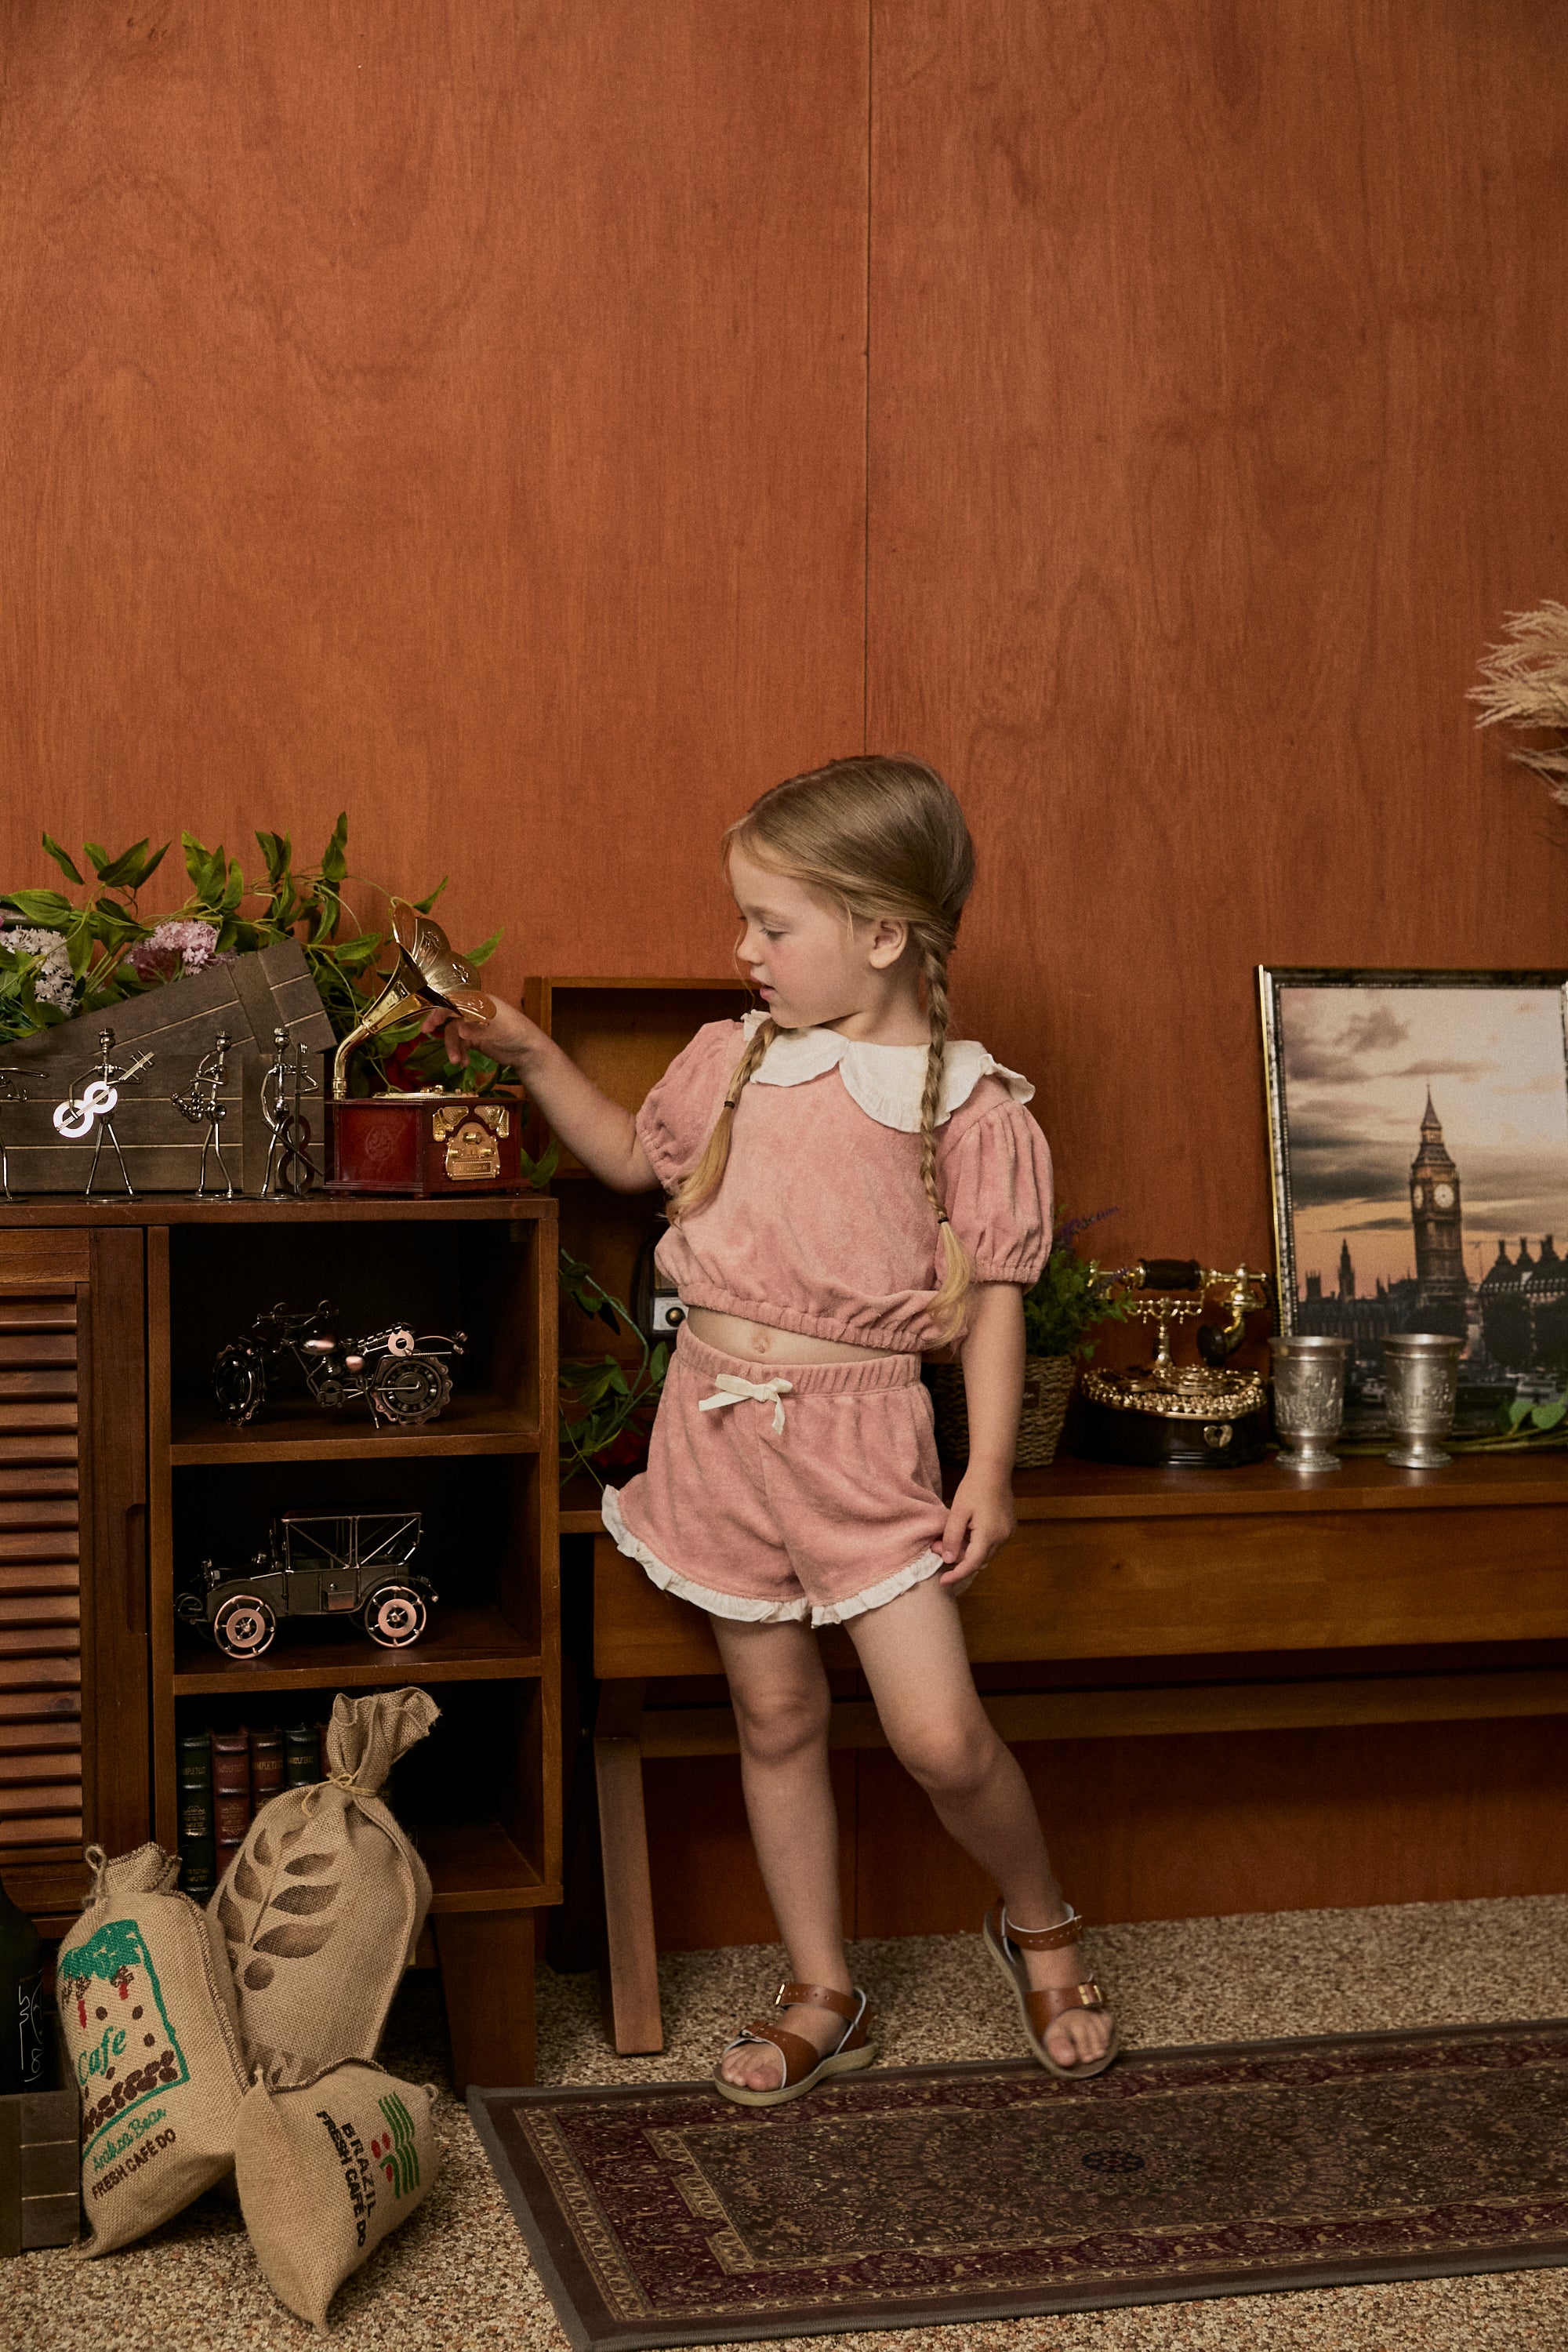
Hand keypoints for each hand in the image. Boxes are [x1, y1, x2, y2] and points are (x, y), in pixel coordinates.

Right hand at [420, 992, 538, 1065]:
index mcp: (481, 1002)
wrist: (530, 1052)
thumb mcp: (498, 1030)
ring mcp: (475, 1025)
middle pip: (451, 1016)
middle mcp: (475, 1012)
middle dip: (440, 1025)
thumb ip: (477, 1029)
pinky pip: (461, 1044)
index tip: (430, 1020)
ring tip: (457, 1061)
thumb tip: (459, 1030)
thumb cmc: (518, 1034)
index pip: (455, 1000)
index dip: (441, 1008)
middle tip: (426, 1032)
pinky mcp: (476, 1039)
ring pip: (455, 1033)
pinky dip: (460, 1053)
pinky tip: (463, 1063)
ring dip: (453, 1047)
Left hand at [935, 1460, 1015, 1594]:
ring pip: (985, 1553)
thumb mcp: (957, 1512)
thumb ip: (952, 1538)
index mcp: (989, 1535)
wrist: (993, 1470)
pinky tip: (964, 1533)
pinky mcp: (1008, 1528)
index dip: (957, 1575)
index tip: (943, 1582)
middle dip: (957, 1559)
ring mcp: (1008, 1533)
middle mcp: (1002, 1538)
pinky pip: (991, 1544)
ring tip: (947, 1539)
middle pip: (978, 1560)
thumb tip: (949, 1560)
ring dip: (967, 1552)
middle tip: (936, 1547)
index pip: (972, 1564)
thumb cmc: (974, 1488)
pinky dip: (976, 1545)